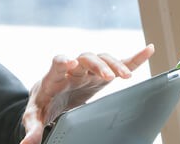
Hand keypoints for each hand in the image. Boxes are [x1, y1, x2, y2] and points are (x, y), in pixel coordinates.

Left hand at [19, 44, 154, 143]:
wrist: (49, 96)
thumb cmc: (42, 104)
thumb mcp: (34, 116)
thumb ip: (31, 128)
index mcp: (55, 77)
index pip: (58, 64)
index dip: (63, 62)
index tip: (69, 63)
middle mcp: (73, 69)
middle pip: (86, 59)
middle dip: (97, 65)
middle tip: (108, 76)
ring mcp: (88, 70)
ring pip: (103, 59)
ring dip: (115, 64)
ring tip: (126, 76)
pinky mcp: (101, 75)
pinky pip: (118, 63)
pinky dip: (133, 58)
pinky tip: (148, 51)